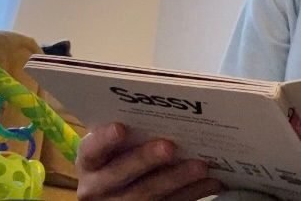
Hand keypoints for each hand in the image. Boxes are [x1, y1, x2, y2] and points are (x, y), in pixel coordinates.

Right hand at [76, 123, 222, 199]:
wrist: (116, 194)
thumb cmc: (120, 158)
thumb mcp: (114, 147)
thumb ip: (132, 132)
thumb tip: (170, 108)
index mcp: (90, 163)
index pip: (91, 150)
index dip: (105, 140)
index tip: (121, 127)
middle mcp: (98, 187)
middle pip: (120, 174)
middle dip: (146, 159)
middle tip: (169, 146)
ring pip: (148, 194)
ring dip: (177, 179)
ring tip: (200, 165)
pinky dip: (192, 192)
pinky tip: (210, 181)